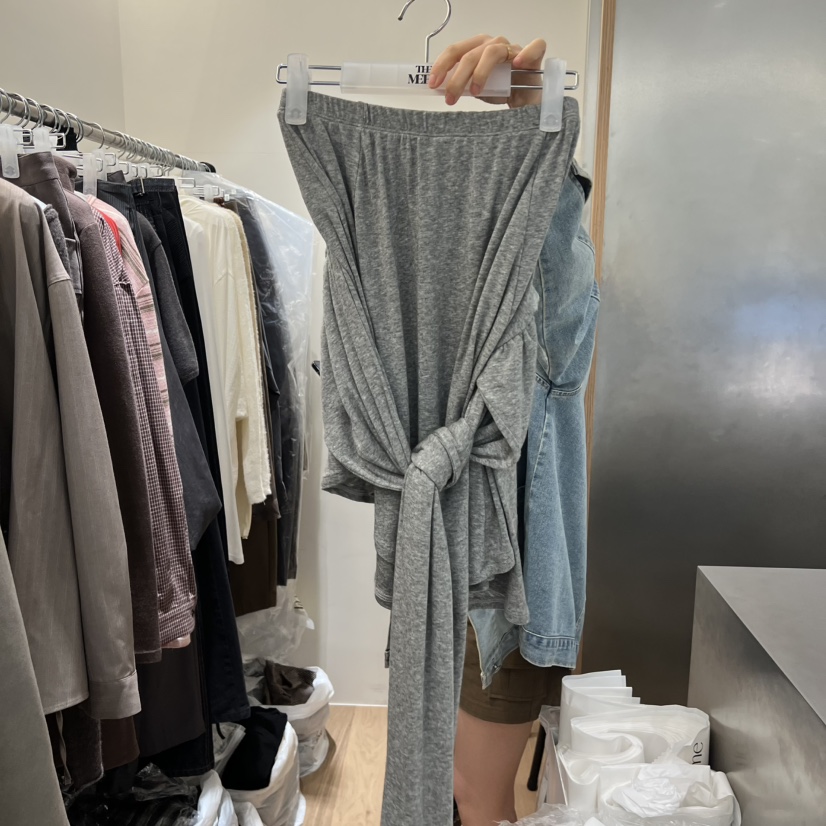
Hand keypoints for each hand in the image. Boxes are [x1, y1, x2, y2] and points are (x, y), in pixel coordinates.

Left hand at [428, 35, 546, 108]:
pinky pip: (533, 47)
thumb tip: (442, 90)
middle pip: (470, 54)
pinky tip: (517, 66)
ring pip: (492, 52)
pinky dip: (525, 54)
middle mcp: (493, 45)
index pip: (455, 51)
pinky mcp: (534, 54)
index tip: (433, 84)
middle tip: (450, 97)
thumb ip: (463, 86)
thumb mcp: (478, 89)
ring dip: (480, 73)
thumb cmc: (502, 90)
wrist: (526, 98)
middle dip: (457, 77)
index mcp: (477, 49)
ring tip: (476, 92)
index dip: (442, 66)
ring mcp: (512, 48)